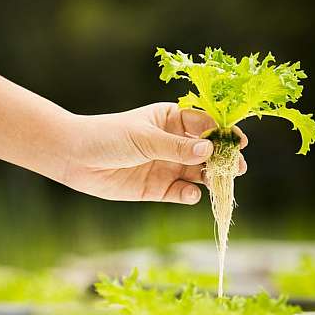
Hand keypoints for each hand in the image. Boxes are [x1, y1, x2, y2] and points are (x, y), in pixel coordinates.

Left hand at [63, 103, 246, 203]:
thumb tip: (210, 149)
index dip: (223, 133)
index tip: (238, 142)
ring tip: (220, 183)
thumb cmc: (108, 136)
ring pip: (197, 173)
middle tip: (238, 168)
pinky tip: (190, 193)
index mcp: (172, 120)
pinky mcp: (157, 188)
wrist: (75, 157)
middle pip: (206, 152)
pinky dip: (189, 194)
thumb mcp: (145, 138)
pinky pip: (181, 192)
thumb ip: (176, 146)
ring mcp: (166, 165)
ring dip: (210, 179)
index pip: (205, 124)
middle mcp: (173, 143)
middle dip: (222, 159)